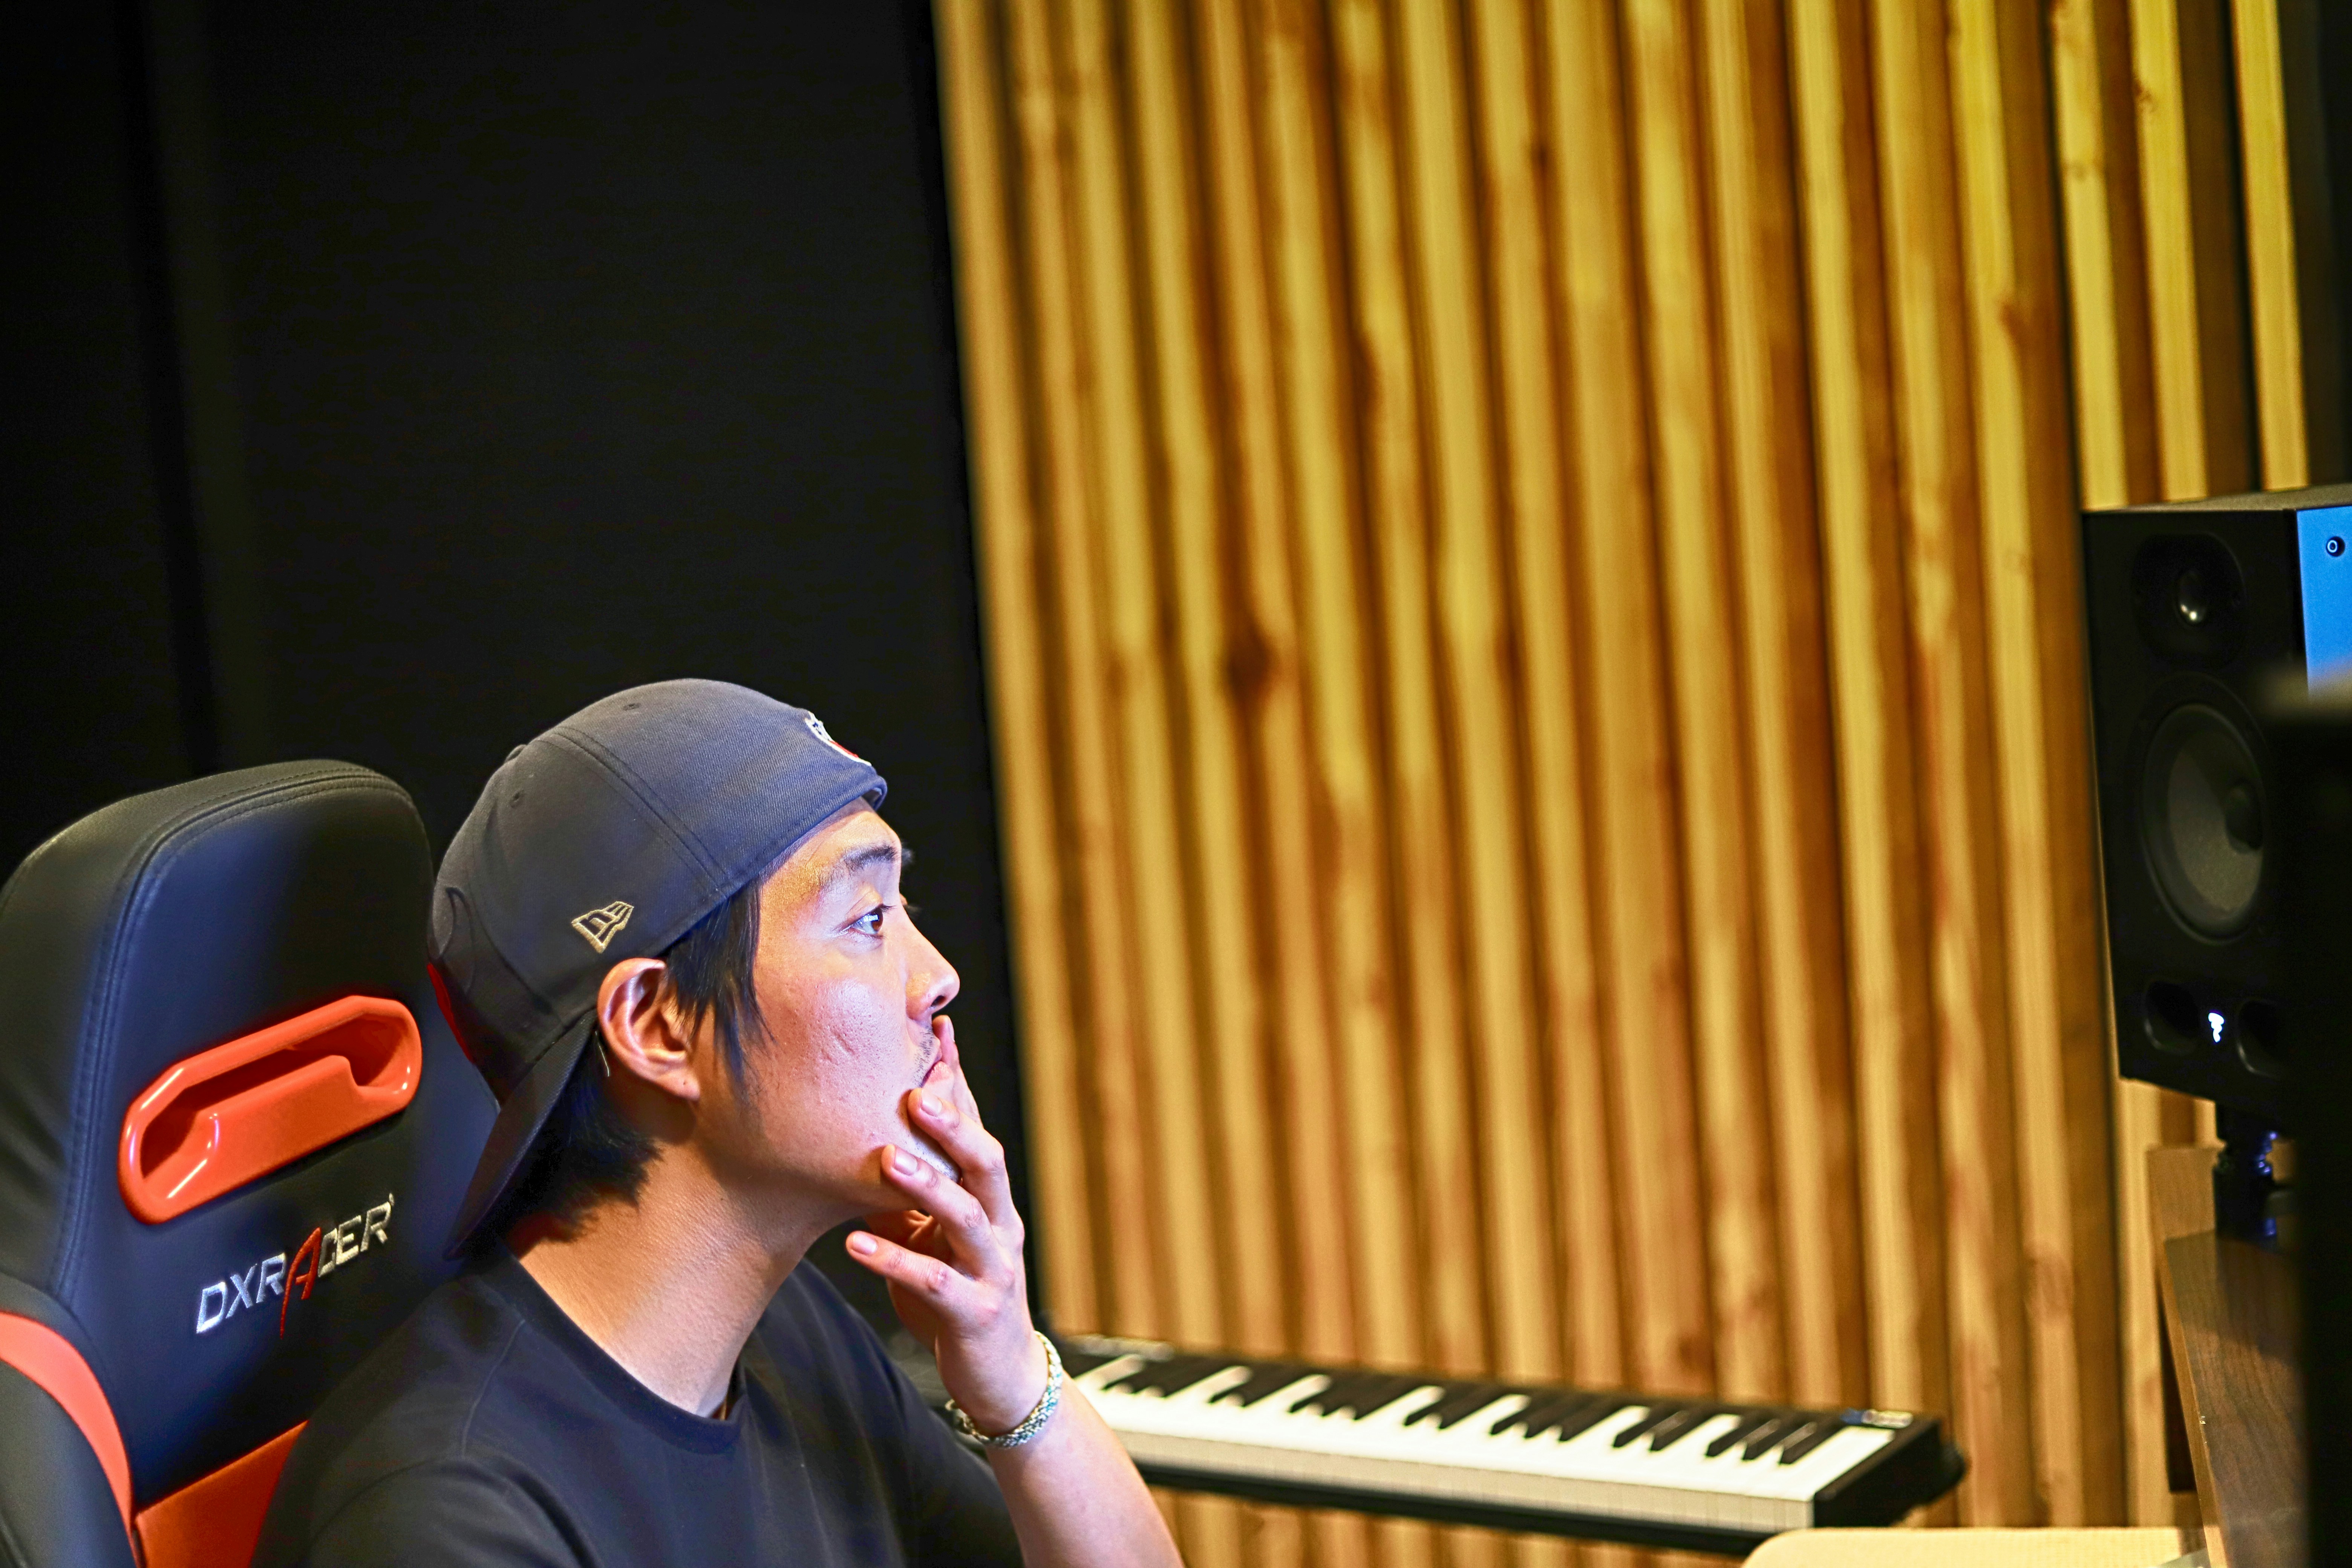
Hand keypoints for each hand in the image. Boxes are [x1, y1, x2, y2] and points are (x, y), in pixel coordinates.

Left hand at [846, 1015, 1045, 1432]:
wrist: (999, 1375)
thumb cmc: (959, 1292)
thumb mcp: (934, 1233)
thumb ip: (909, 1188)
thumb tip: (865, 1133)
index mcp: (991, 1199)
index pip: (977, 1129)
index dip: (958, 1083)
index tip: (936, 1031)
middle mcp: (1001, 1225)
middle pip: (986, 1163)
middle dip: (954, 1125)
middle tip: (916, 1091)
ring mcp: (993, 1268)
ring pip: (968, 1217)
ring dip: (928, 1185)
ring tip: (886, 1159)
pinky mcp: (975, 1312)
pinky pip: (935, 1281)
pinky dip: (894, 1261)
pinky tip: (853, 1246)